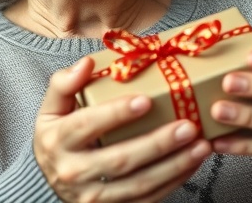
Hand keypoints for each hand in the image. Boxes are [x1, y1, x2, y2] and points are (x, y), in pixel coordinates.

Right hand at [34, 57, 212, 201]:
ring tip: (201, 146)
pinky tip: (192, 163)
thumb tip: (87, 63)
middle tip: (188, 126)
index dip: (116, 114)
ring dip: (174, 166)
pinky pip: (147, 199)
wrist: (51, 179)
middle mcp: (73, 172)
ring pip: (139, 184)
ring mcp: (93, 196)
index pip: (88, 125)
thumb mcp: (51, 108)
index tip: (145, 101)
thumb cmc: (57, 136)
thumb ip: (63, 83)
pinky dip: (174, 182)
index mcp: (58, 140)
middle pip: (120, 159)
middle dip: (158, 143)